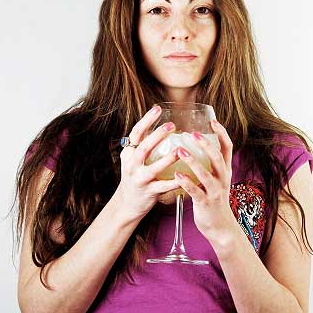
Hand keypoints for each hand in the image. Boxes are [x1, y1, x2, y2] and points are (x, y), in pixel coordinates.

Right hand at [115, 106, 180, 221]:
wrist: (127, 204)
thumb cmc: (136, 177)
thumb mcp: (133, 159)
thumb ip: (142, 144)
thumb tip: (160, 124)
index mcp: (129, 153)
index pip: (136, 133)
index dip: (146, 120)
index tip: (158, 109)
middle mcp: (132, 165)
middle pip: (143, 148)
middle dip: (157, 136)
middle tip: (172, 125)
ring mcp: (140, 179)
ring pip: (153, 168)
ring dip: (167, 159)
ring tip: (180, 150)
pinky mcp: (148, 192)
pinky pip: (163, 186)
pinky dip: (174, 182)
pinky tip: (185, 176)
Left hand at [174, 120, 235, 243]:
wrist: (220, 226)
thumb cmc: (213, 197)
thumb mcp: (216, 178)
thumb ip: (208, 164)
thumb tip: (194, 144)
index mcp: (224, 170)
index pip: (227, 147)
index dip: (222, 133)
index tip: (213, 121)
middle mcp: (222, 178)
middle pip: (217, 157)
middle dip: (206, 145)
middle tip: (193, 134)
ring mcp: (215, 191)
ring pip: (206, 174)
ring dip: (193, 162)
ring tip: (180, 152)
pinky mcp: (206, 203)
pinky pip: (196, 192)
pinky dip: (186, 183)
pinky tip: (177, 175)